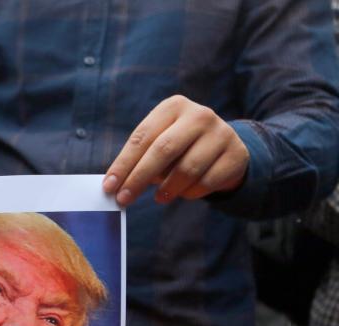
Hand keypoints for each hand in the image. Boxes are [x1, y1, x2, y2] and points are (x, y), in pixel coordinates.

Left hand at [103, 95, 249, 206]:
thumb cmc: (181, 147)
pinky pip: (206, 182)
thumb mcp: (160, 142)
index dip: (123, 164)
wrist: (226, 148)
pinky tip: (184, 192)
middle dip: (138, 178)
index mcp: (174, 106)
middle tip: (124, 199)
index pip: (142, 137)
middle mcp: (199, 115)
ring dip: (167, 189)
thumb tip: (114, 185)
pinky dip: (190, 193)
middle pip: (163, 150)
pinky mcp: (236, 155)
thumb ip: (139, 159)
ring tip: (159, 198)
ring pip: (186, 169)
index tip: (109, 186)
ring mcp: (221, 133)